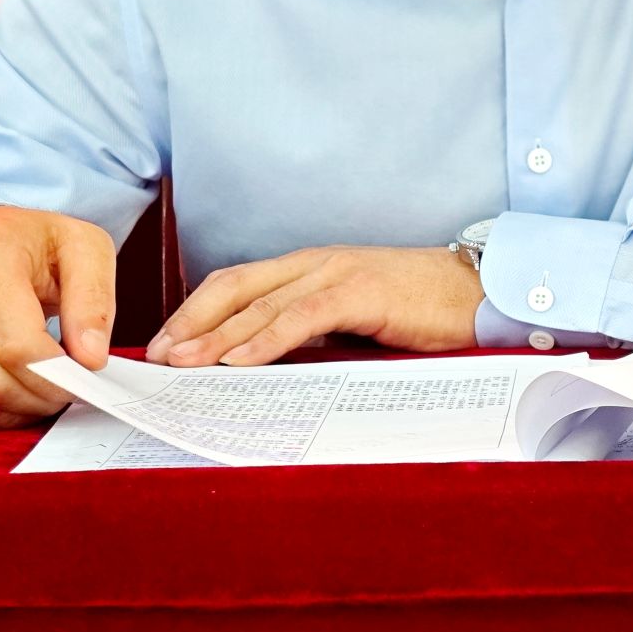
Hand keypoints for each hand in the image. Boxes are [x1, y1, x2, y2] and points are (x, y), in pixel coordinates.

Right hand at [0, 205, 116, 429]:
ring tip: (34, 387)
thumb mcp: (82, 248)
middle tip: (61, 388)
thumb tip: (90, 360)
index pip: (18, 346)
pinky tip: (0, 389)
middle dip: (38, 399)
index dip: (57, 379)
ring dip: (12, 413)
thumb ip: (94, 300)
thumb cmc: (30, 246)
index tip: (81, 379)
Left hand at [147, 246, 481, 367]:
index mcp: (310, 267)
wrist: (477, 292)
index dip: (195, 311)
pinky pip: (301, 316)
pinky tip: (238, 361)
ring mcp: (337, 274)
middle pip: (234, 286)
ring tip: (181, 363)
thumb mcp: (354, 321)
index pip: (237, 283)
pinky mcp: (361, 293)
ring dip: (215, 335)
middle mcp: (315, 263)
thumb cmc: (419, 310)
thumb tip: (264, 368)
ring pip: (260, 302)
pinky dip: (263, 339)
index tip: (162, 345)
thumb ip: (313, 333)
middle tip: (154, 357)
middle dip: (190, 321)